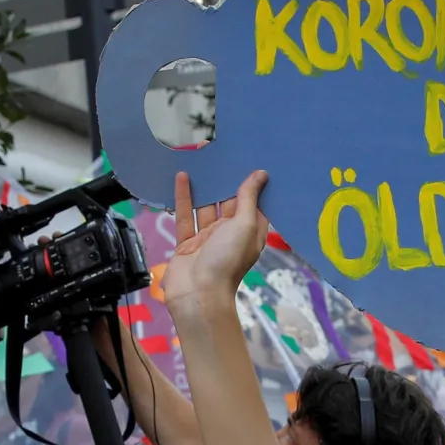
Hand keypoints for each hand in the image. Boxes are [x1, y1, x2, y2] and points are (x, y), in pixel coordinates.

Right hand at [163, 168, 270, 311]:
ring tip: (201, 159)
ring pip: (205, 207)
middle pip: (228, 202)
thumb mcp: (244, 225)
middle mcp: (230, 234)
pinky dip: (184, 197)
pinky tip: (183, 176)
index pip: (253, 203)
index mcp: (249, 232)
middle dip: (226, 180)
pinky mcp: (187, 243)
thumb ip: (248, 198)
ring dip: (204, 186)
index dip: (253, 183)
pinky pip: (185, 216)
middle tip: (223, 151)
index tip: (252, 158)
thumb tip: (261, 175)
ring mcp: (207, 238)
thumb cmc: (227, 261)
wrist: (198, 294)